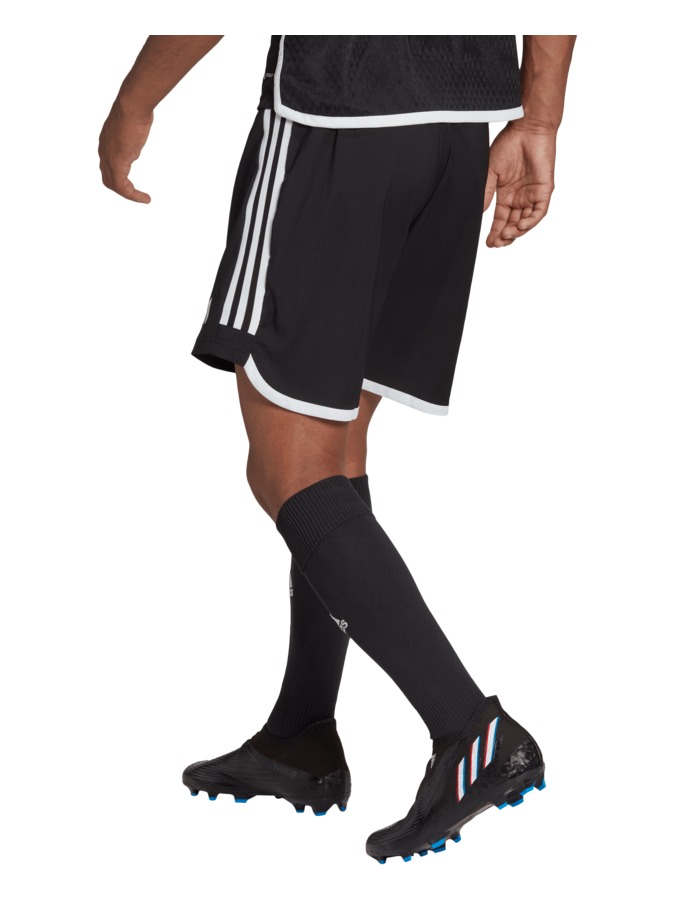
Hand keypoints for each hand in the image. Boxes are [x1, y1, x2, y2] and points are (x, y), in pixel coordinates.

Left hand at [98, 100, 153, 202]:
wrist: (132, 106)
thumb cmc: (135, 110)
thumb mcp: (132, 127)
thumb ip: (130, 140)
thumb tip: (133, 151)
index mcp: (106, 143)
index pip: (108, 166)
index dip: (119, 177)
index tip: (132, 183)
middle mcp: (104, 151)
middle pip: (108, 178)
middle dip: (122, 189)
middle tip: (136, 195)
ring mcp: (108, 158)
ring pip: (113, 185)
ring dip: (129, 194)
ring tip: (143, 199)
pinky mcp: (117, 163)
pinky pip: (122, 187)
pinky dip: (133, 195)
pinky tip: (145, 198)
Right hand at [483, 122, 555, 247]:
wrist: (527, 128)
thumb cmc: (508, 145)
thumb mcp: (491, 172)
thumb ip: (486, 193)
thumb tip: (479, 213)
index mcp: (506, 195)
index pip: (501, 219)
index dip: (495, 233)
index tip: (488, 244)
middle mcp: (520, 198)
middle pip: (513, 224)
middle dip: (505, 236)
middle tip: (497, 243)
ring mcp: (532, 195)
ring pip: (526, 221)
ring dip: (517, 232)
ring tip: (507, 235)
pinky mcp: (544, 190)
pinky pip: (539, 211)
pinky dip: (531, 221)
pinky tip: (520, 226)